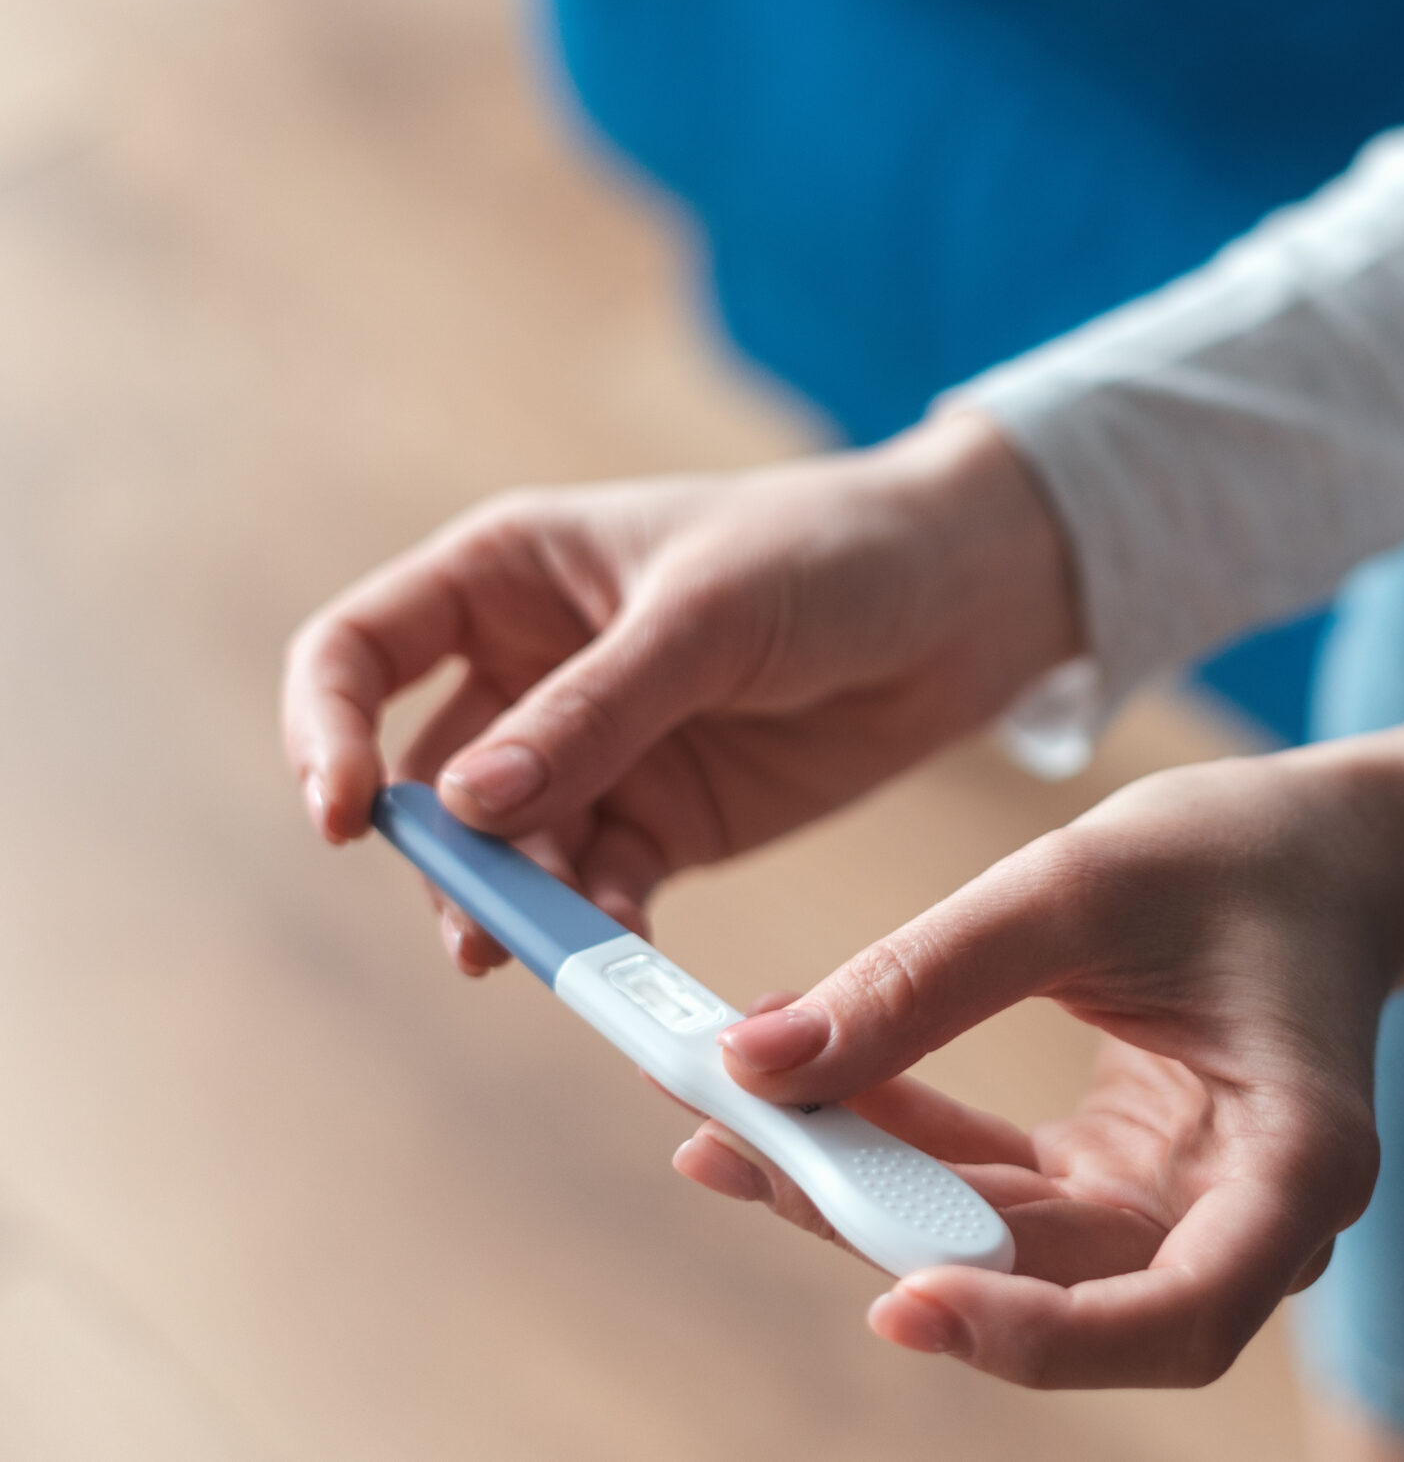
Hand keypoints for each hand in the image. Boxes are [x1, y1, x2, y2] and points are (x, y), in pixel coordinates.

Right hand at [280, 412, 1077, 967]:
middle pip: (430, 780)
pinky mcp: (666, 821)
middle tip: (477, 930)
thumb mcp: (711, 614)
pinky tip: (624, 952)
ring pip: (509, 852)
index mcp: (507, 573)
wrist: (973, 598)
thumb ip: (594, 708)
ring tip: (547, 955)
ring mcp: (596, 752)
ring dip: (516, 907)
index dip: (327, 730)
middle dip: (443, 858)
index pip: (358, 651)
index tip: (348, 814)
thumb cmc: (834, 552)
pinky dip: (598, 923)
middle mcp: (531, 666)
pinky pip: (599, 886)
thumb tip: (468, 805)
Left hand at [673, 662, 1403, 1387]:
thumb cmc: (1249, 851)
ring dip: (861, 1192)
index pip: (1180, 1317)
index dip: (1044, 1337)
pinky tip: (793, 1098)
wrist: (1327, 844)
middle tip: (733, 1153)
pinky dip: (894, 1149)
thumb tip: (756, 1063)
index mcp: (1298, 1164)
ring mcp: (1175, 1213)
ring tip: (724, 1125)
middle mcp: (1244, 1221)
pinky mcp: (1116, 1184)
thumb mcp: (1087, 883)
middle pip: (1055, 1286)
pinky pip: (990, 1193)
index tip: (908, 1301)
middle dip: (883, 1230)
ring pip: (999, 1249)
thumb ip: (928, 978)